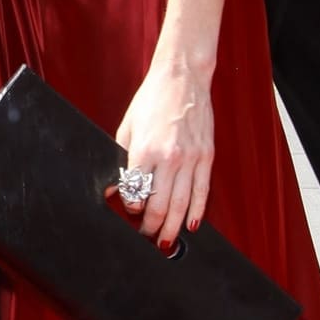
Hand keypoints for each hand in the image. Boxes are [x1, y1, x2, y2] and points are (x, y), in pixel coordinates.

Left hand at [114, 60, 213, 247]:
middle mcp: (169, 157)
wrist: (182, 78)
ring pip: (182, 205)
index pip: (136, 193)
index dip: (132, 209)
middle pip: (159, 205)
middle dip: (151, 226)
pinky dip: (197, 212)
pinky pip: (202, 192)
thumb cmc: (152, 100)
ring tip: (165, 241)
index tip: (131, 213)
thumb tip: (112, 189)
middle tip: (146, 236)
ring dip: (173, 227)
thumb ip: (120, 162)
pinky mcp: (206, 156)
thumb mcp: (127, 129)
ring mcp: (191, 158)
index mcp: (145, 150)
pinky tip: (191, 225)